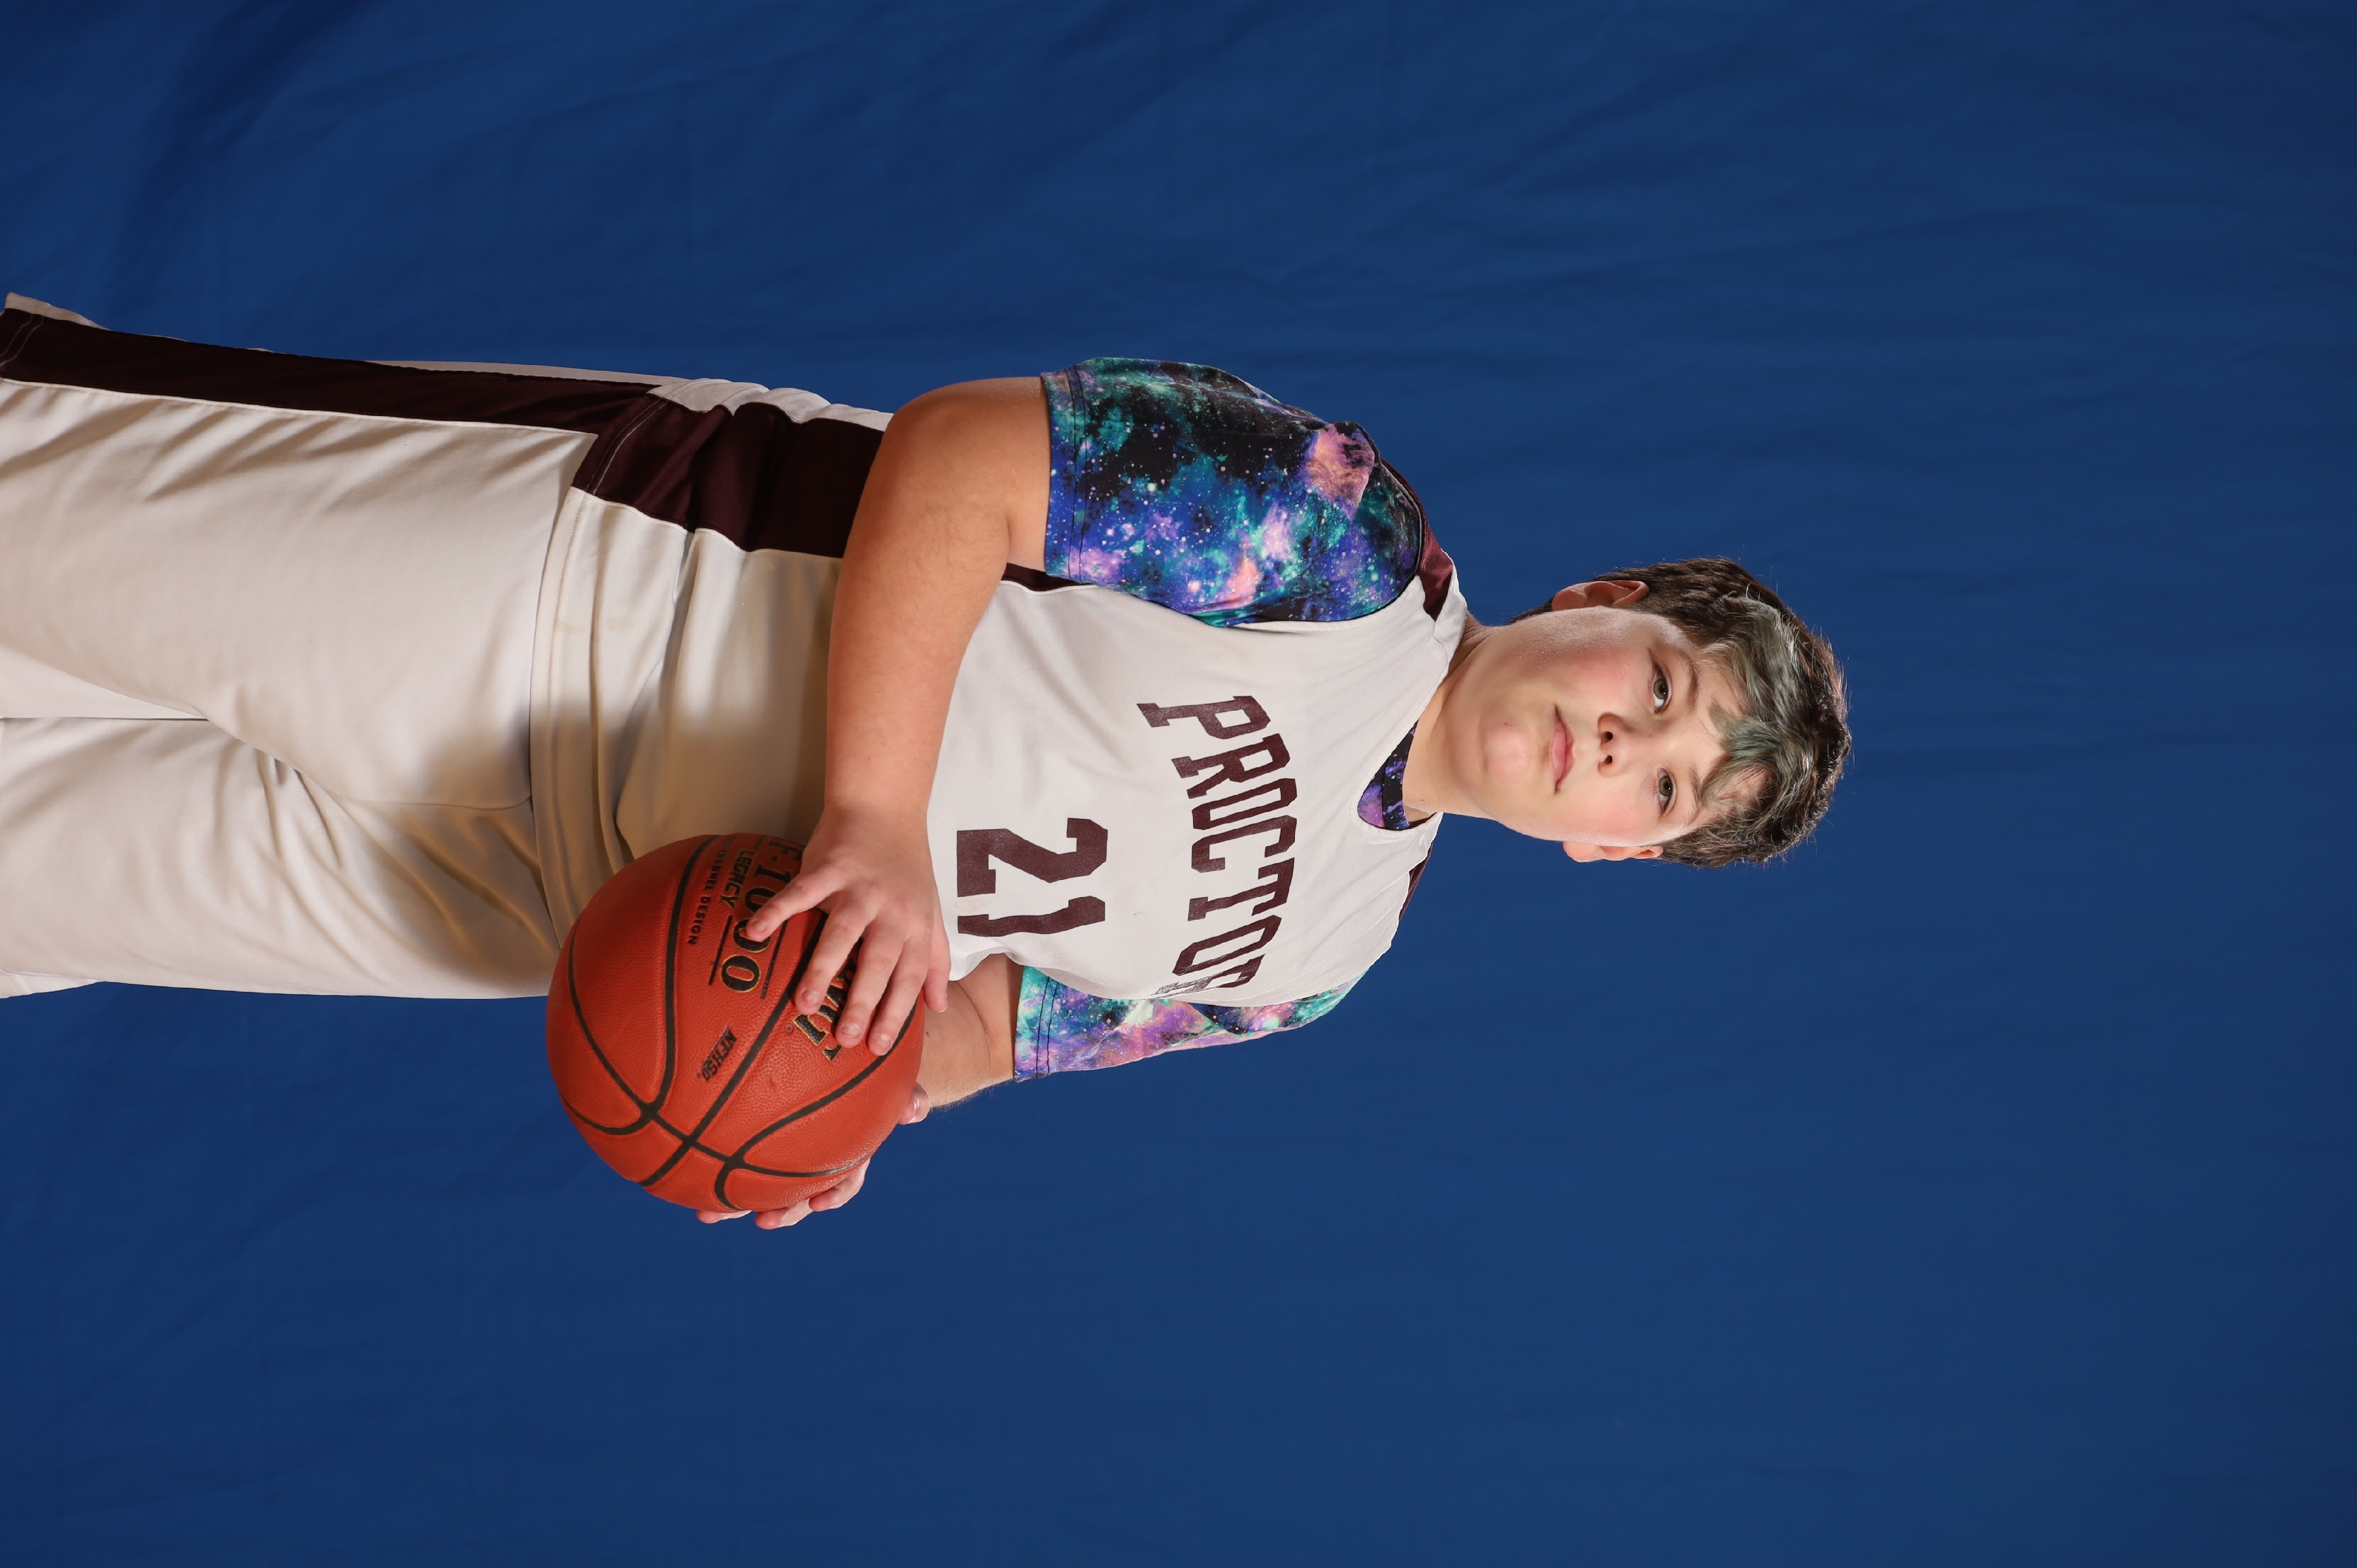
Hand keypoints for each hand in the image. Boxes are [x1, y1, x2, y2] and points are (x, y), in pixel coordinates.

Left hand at [697, 1084, 929, 1229]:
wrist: (845, 1056)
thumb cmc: (870, 1069)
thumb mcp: (893, 1080)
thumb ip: (905, 1095)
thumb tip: (916, 1111)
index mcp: (846, 1147)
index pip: (844, 1180)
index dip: (832, 1195)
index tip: (819, 1204)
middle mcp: (814, 1156)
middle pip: (797, 1193)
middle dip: (780, 1212)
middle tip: (762, 1221)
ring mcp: (781, 1148)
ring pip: (756, 1181)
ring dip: (732, 1203)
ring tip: (706, 1214)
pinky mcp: (751, 1131)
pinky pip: (730, 1146)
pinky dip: (710, 1154)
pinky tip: (679, 1157)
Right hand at [741, 804, 950, 1055]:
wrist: (885, 804)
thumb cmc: (906, 865)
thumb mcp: (930, 912)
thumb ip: (934, 960)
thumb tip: (940, 1006)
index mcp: (915, 924)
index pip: (909, 976)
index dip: (896, 1012)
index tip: (879, 1047)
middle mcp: (891, 909)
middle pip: (878, 962)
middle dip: (863, 1002)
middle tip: (845, 1038)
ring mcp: (859, 887)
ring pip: (841, 934)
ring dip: (823, 969)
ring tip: (805, 1004)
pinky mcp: (830, 866)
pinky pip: (800, 892)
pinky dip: (777, 911)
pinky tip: (755, 932)